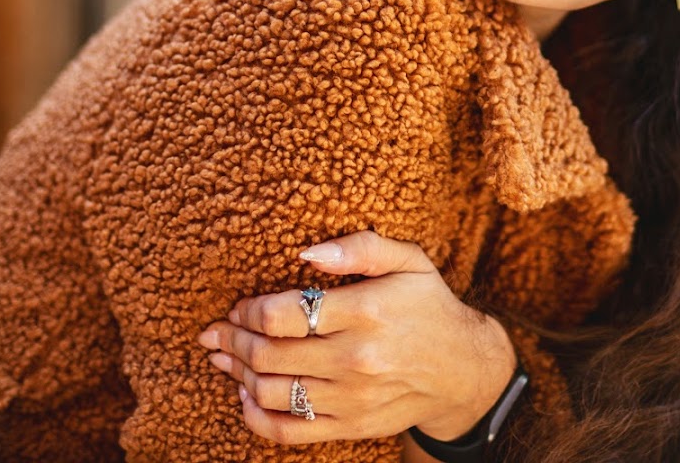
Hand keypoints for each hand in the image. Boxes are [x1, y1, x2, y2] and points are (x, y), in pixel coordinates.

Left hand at [196, 230, 517, 445]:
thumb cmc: (429, 306)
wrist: (463, 370)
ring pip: (271, 391)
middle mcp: (355, 358)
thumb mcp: (409, 261)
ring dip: (237, 374)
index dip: (249, 310)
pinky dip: (255, 417)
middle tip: (216, 332)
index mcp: (366, 311)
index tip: (240, 306)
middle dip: (232, 340)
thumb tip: (307, 252)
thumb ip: (361, 247)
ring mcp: (350, 398)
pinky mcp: (350, 426)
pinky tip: (247, 397)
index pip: (282, 315)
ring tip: (225, 359)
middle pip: (268, 353)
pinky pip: (287, 431)